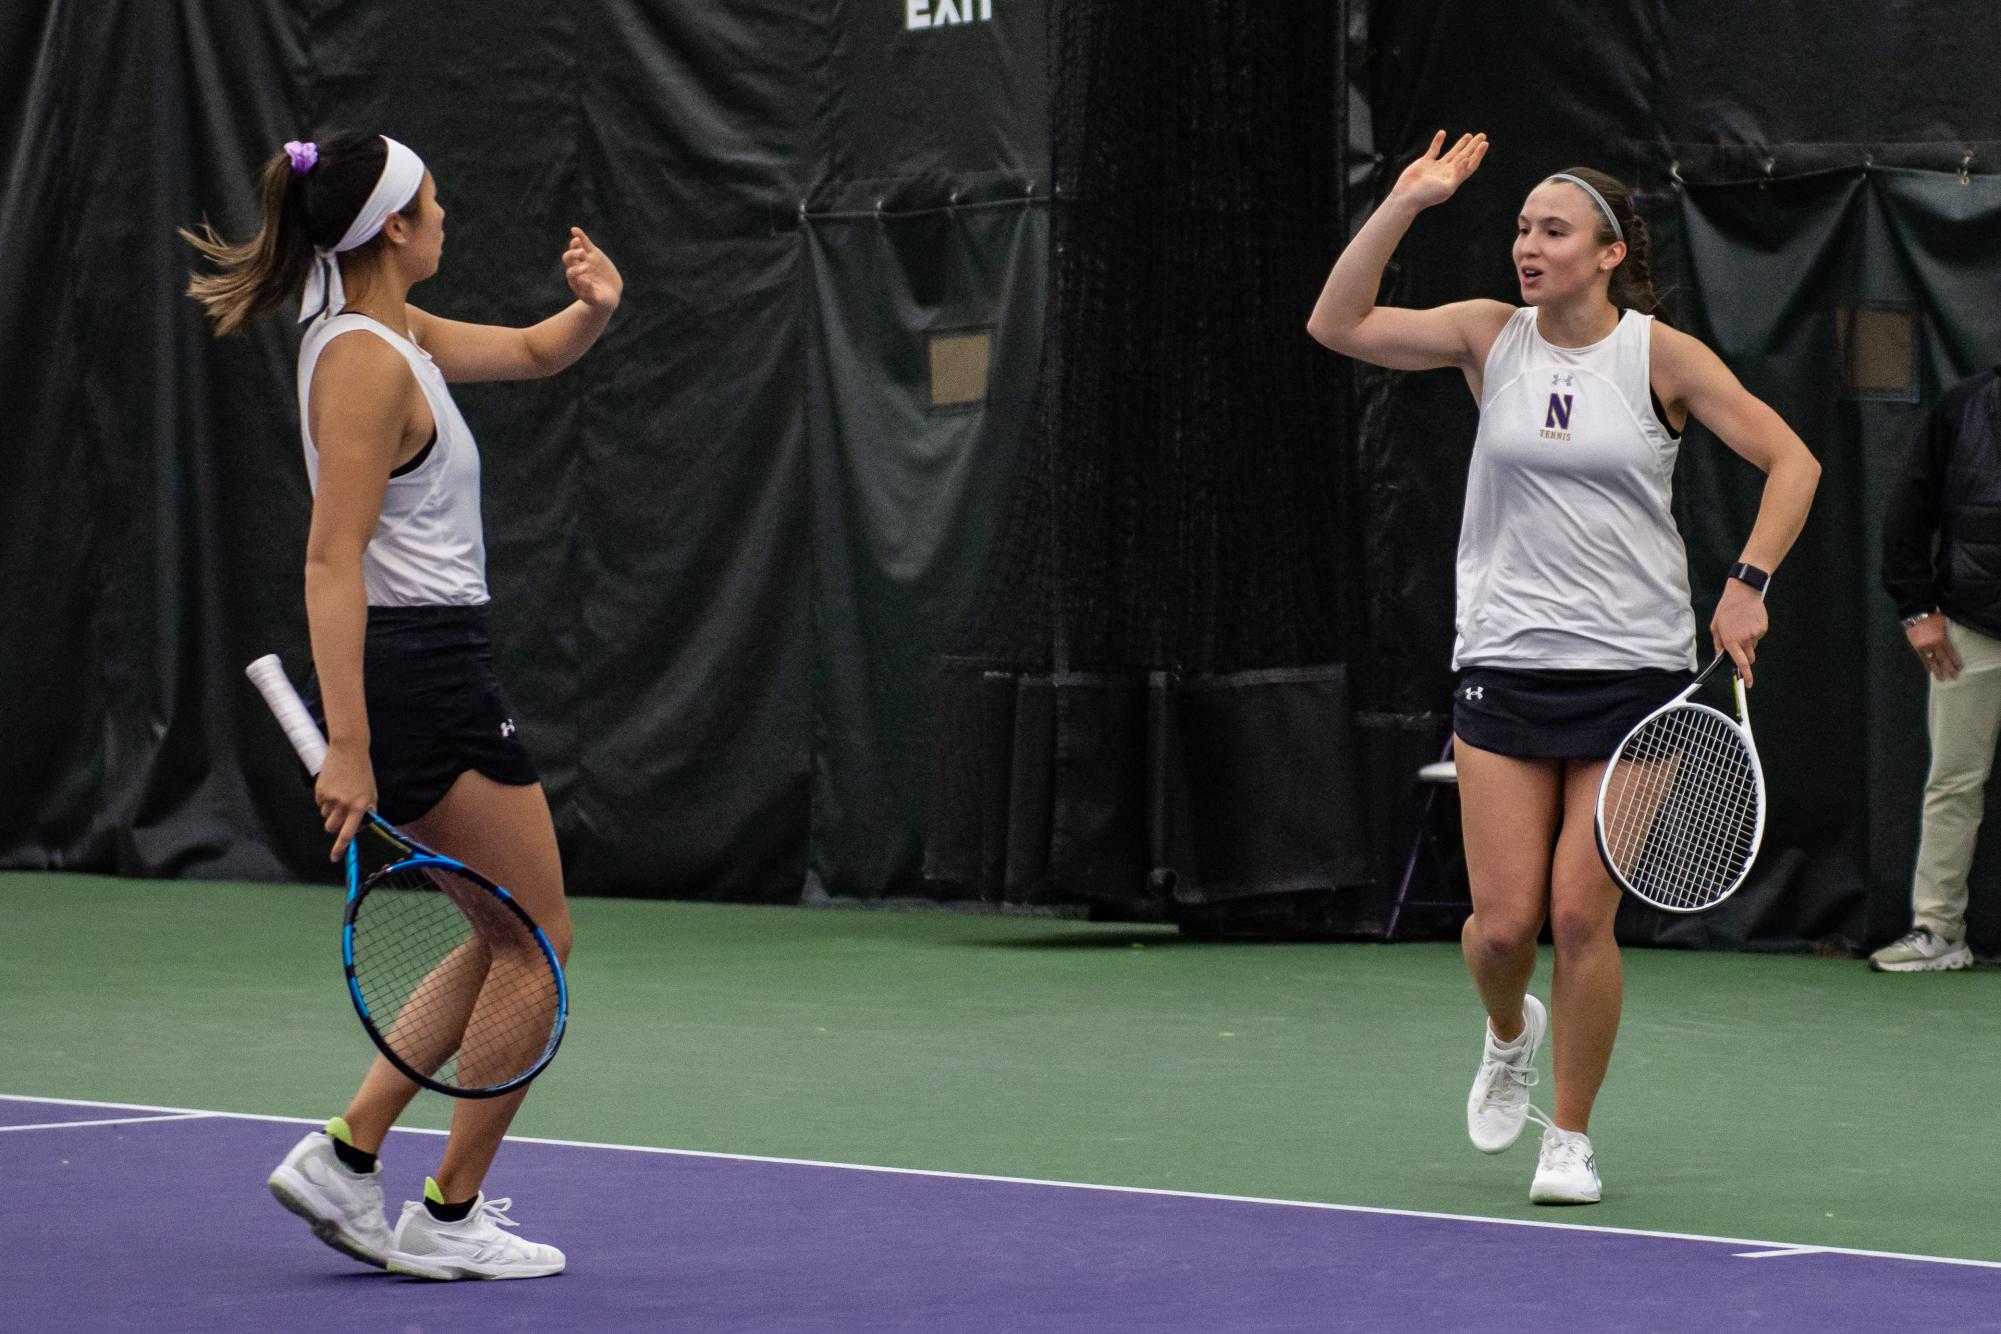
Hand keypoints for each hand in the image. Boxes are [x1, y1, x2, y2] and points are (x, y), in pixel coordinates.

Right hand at [315, 739, 375, 860]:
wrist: (349, 750)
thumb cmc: (362, 772)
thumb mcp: (371, 792)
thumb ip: (368, 810)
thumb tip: (362, 826)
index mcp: (359, 806)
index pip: (348, 833)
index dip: (340, 848)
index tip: (334, 858)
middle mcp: (344, 804)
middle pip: (331, 828)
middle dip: (334, 826)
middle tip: (341, 815)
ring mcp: (330, 798)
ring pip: (325, 816)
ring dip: (330, 811)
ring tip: (340, 794)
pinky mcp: (319, 790)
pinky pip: (319, 804)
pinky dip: (324, 800)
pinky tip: (333, 786)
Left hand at [564, 227, 621, 310]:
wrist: (609, 296)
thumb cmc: (601, 301)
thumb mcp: (598, 300)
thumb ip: (589, 291)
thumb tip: (582, 278)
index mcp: (575, 280)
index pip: (571, 272)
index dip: (576, 270)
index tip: (586, 271)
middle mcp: (577, 269)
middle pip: (568, 258)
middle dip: (573, 254)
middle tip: (581, 254)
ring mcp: (585, 260)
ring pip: (575, 249)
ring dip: (574, 245)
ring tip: (576, 241)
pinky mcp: (593, 254)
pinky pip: (585, 243)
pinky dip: (580, 236)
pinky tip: (574, 230)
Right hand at [1389, 130, 1488, 210]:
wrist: (1407, 197)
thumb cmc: (1427, 195)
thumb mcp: (1446, 187)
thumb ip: (1458, 174)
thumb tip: (1467, 159)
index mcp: (1454, 179)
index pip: (1470, 165)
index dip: (1478, 154)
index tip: (1485, 143)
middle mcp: (1447, 173)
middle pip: (1464, 157)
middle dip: (1473, 147)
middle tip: (1482, 135)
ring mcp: (1436, 168)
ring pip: (1452, 153)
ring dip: (1460, 144)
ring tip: (1469, 135)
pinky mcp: (1424, 163)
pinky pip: (1433, 150)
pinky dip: (1438, 141)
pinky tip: (1442, 133)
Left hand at [1710, 580, 1768, 686]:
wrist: (1743, 593)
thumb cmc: (1726, 609)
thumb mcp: (1715, 626)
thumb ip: (1718, 644)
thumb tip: (1720, 657)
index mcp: (1731, 641)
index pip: (1740, 663)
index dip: (1746, 675)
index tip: (1748, 684)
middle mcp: (1745, 640)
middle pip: (1750, 658)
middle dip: (1745, 657)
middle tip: (1739, 644)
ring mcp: (1756, 634)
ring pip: (1754, 647)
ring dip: (1748, 643)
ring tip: (1742, 626)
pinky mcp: (1763, 628)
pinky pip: (1759, 637)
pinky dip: (1754, 633)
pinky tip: (1748, 622)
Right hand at [1906, 613, 1960, 681]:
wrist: (1913, 615)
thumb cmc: (1929, 618)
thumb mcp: (1942, 621)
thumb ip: (1947, 629)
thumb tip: (1956, 634)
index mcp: (1941, 638)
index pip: (1951, 652)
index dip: (1956, 660)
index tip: (1959, 668)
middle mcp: (1933, 645)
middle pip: (1943, 659)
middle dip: (1949, 669)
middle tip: (1954, 677)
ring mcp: (1923, 648)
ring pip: (1932, 661)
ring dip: (1937, 670)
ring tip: (1941, 678)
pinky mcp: (1914, 648)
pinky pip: (1920, 659)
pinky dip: (1925, 665)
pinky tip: (1928, 671)